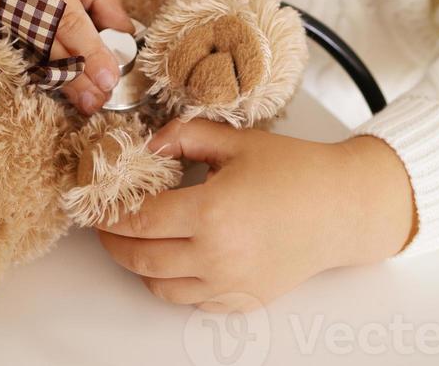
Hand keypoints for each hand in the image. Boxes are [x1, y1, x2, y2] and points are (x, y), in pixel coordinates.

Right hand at [0, 0, 132, 115]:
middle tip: (93, 102)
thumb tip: (126, 37)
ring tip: (70, 98)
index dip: (90, 53)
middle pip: (38, 46)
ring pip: (8, 59)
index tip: (108, 80)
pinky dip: (4, 71)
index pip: (66, 19)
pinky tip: (25, 83)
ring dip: (40, 82)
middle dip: (70, 79)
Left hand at [95, 119, 416, 310]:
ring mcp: (230, 284)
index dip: (110, 213)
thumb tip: (148, 145)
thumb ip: (184, 136)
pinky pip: (192, 301)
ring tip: (136, 240)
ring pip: (161, 287)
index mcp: (211, 212)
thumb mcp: (234, 140)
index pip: (139, 220)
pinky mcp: (243, 300)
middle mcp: (217, 256)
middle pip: (141, 258)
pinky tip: (174, 257)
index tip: (97, 203)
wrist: (341, 207)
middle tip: (105, 224)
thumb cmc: (294, 170)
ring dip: (140, 265)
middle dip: (113, 242)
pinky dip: (173, 283)